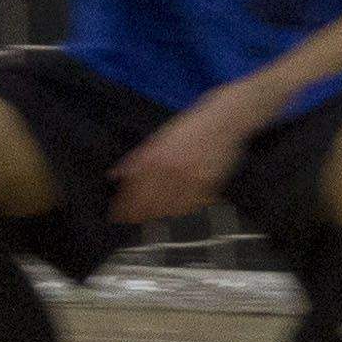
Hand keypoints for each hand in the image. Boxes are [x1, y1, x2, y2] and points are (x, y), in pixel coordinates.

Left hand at [110, 95, 254, 226]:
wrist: (226, 118)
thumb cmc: (193, 126)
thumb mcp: (160, 137)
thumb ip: (137, 158)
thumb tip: (116, 174)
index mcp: (156, 156)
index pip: (134, 190)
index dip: (124, 206)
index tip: (117, 215)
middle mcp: (172, 169)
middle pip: (150, 203)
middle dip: (137, 216)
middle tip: (131, 223)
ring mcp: (192, 178)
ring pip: (170, 208)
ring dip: (158, 217)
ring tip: (152, 221)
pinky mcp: (209, 184)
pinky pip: (192, 206)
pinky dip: (181, 212)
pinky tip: (175, 214)